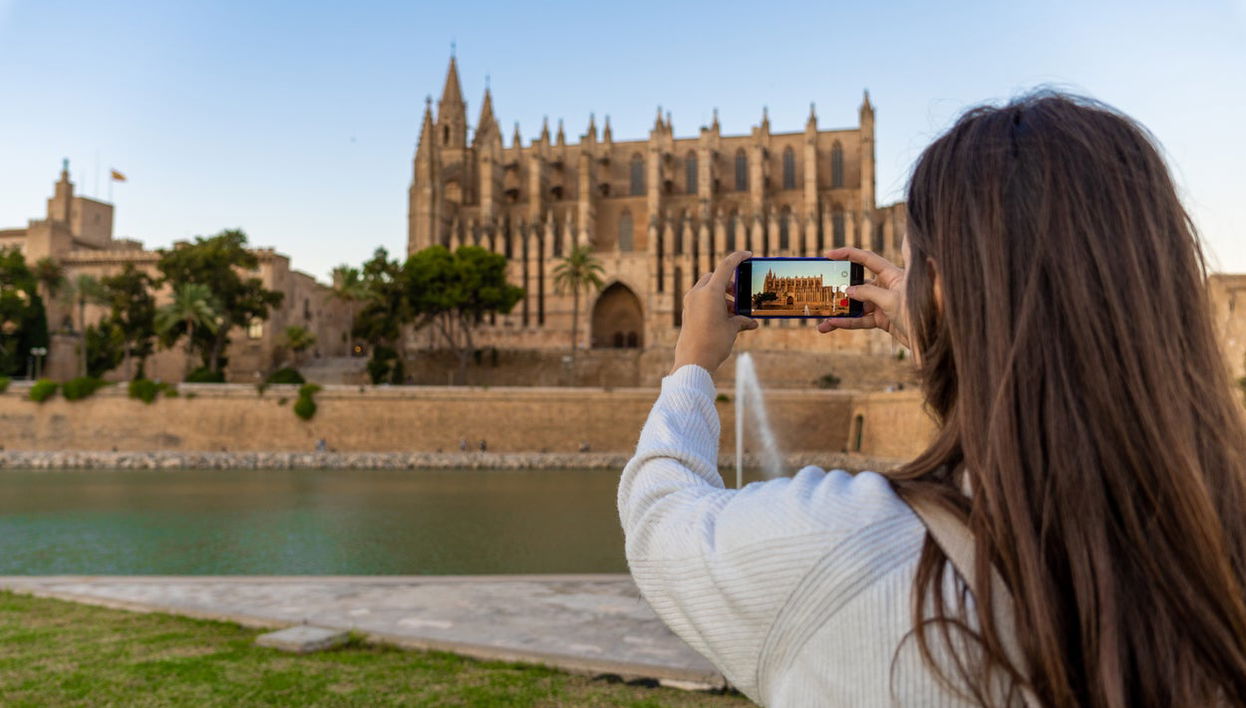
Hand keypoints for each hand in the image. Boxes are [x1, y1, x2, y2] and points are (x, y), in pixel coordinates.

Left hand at [670, 251, 758, 374]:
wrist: (693, 361)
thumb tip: (752, 323)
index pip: (726, 267)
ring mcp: (690, 302)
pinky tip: (724, 318)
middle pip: (714, 277)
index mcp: (710, 292)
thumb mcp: (732, 329)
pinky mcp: (686, 312)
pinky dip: (713, 303)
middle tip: (740, 294)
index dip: (738, 258)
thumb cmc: (713, 343)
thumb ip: (742, 321)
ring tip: (735, 312)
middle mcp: (697, 294)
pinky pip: (701, 300)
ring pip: (707, 289)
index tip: (748, 255)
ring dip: (722, 295)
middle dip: (729, 283)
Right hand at [816, 247, 910, 349]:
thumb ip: (868, 293)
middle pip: (857, 283)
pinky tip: (832, 324)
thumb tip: (848, 291)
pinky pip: (861, 319)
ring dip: (840, 312)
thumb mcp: (891, 301)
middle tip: (821, 290)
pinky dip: (847, 322)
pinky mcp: (883, 319)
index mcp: (892, 275)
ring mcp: (884, 303)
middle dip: (839, 288)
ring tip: (822, 318)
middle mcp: (887, 286)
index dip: (848, 255)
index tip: (829, 255)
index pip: (866, 259)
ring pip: (857, 305)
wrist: (932, 338)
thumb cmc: (919, 313)